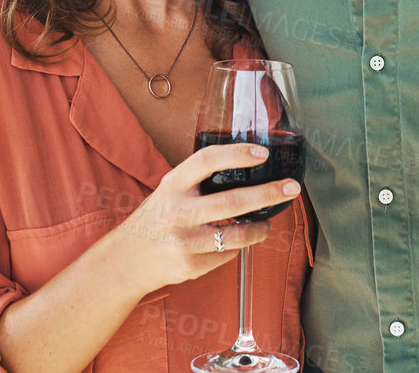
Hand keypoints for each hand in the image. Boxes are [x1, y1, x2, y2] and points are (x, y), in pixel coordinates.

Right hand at [104, 143, 301, 295]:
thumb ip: (197, 180)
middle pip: (233, 201)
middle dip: (269, 193)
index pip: (207, 160)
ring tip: (268, 223)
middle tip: (292, 188)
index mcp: (173, 185)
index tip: (262, 153)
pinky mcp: (191, 265)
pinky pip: (227, 254)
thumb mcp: (168, 191)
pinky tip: (234, 242)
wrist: (126, 260)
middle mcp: (177, 211)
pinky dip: (236, 247)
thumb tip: (245, 167)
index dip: (237, 154)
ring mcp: (185, 241)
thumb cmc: (155, 219)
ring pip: (237, 234)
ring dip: (260, 228)